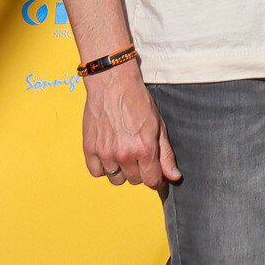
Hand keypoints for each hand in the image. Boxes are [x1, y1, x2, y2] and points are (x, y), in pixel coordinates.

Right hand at [82, 65, 180, 189]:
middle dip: (140, 172)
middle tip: (139, 154)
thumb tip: (174, 177)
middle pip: (134, 181)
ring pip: (115, 179)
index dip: (156, 179)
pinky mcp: (90, 149)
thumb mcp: (159, 125)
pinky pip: (96, 172)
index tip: (156, 175)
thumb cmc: (138, 101)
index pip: (151, 180)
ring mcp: (105, 153)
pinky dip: (103, 167)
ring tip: (124, 152)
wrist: (113, 84)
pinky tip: (109, 154)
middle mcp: (124, 154)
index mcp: (144, 149)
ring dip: (122, 171)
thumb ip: (166, 154)